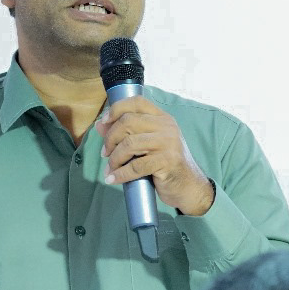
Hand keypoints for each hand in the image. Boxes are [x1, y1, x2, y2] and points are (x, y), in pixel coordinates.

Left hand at [97, 97, 213, 215]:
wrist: (189, 187)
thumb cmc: (166, 166)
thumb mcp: (147, 146)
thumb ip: (126, 134)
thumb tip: (99, 125)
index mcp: (163, 118)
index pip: (137, 102)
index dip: (116, 109)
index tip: (104, 122)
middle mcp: (167, 127)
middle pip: (128, 122)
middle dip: (110, 138)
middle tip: (105, 153)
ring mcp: (169, 143)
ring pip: (129, 143)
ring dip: (114, 158)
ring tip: (110, 168)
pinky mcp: (167, 161)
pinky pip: (136, 166)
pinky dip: (120, 174)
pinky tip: (113, 179)